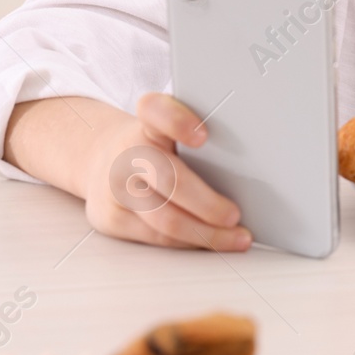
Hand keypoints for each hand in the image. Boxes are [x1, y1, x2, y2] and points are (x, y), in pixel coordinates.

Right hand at [81, 92, 251, 250]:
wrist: (100, 164)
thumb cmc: (151, 149)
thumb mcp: (165, 131)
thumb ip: (196, 138)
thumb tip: (254, 165)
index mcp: (145, 123)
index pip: (155, 111)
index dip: (177, 121)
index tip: (203, 136)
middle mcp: (127, 153)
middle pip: (169, 179)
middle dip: (207, 203)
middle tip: (235, 214)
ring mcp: (116, 188)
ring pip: (166, 219)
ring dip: (207, 233)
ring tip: (236, 236)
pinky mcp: (113, 218)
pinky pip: (158, 238)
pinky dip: (191, 242)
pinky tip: (212, 242)